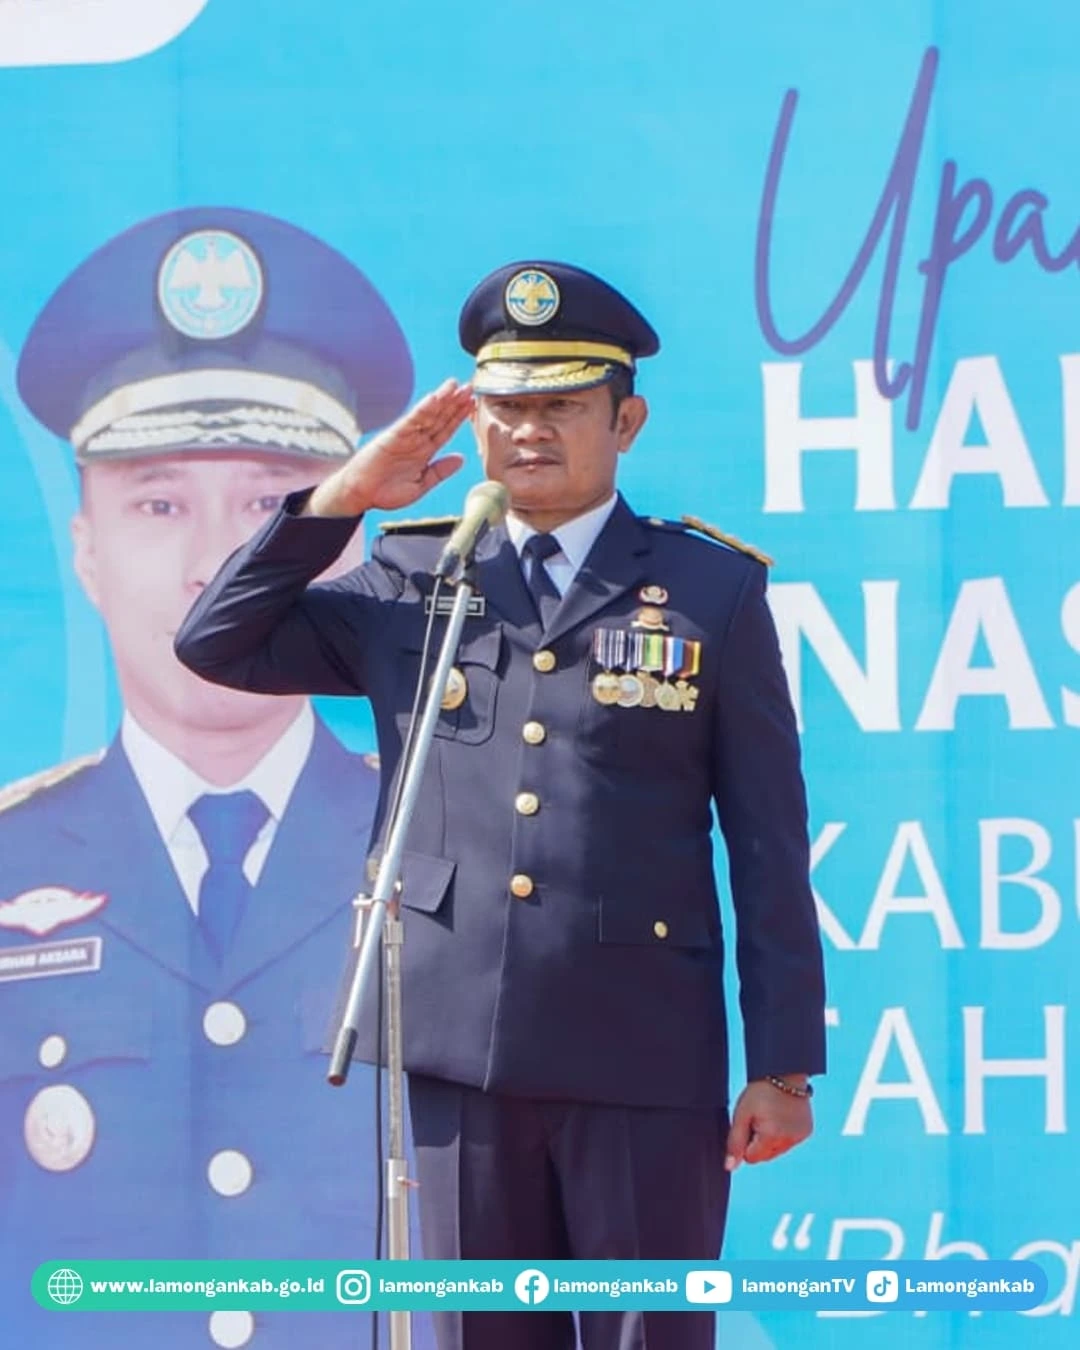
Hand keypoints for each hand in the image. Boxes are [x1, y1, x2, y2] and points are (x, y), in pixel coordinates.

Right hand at [304, 379, 473, 517]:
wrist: (360, 495)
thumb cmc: (386, 492)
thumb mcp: (420, 485)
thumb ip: (440, 472)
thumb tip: (461, 459)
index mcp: (425, 452)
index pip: (446, 430)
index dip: (459, 417)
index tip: (472, 404)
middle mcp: (417, 440)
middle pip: (439, 418)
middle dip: (454, 403)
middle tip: (469, 387)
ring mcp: (405, 436)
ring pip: (427, 415)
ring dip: (441, 400)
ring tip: (455, 386)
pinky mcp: (393, 436)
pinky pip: (410, 421)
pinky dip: (422, 409)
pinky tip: (433, 398)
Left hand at [724, 1079, 812, 1170]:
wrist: (784, 1072)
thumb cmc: (760, 1091)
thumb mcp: (741, 1114)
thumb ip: (735, 1142)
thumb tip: (730, 1167)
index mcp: (771, 1137)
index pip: (751, 1158)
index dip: (746, 1142)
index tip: (750, 1123)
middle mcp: (789, 1141)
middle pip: (765, 1156)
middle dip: (759, 1142)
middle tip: (759, 1117)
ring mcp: (800, 1137)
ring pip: (777, 1150)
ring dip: (771, 1138)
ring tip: (771, 1114)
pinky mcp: (807, 1132)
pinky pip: (789, 1142)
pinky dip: (784, 1133)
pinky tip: (782, 1115)